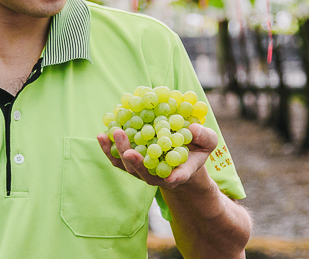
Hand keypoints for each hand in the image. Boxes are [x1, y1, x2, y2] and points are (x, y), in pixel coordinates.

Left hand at [96, 123, 217, 189]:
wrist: (178, 152)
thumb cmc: (195, 148)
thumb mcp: (207, 142)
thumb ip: (205, 137)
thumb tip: (193, 130)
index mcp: (179, 172)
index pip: (178, 177)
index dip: (175, 177)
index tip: (172, 179)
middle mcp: (158, 175)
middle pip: (144, 172)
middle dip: (136, 162)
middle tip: (129, 151)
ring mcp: (141, 170)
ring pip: (127, 166)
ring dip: (119, 152)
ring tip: (114, 133)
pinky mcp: (129, 162)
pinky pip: (116, 159)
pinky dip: (108, 149)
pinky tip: (101, 136)